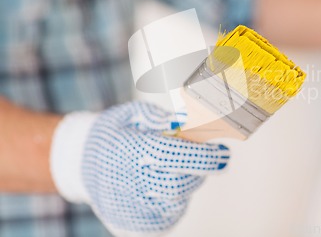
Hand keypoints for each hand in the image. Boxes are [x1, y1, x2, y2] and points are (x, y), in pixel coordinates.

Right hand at [50, 101, 230, 236]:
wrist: (81, 163)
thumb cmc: (113, 135)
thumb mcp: (132, 114)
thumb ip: (160, 118)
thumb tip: (186, 124)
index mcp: (129, 151)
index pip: (173, 156)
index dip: (203, 156)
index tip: (223, 153)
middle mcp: (129, 182)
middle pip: (178, 184)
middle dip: (201, 170)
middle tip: (213, 159)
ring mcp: (130, 206)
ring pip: (176, 200)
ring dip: (188, 182)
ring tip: (179, 167)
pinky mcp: (135, 222)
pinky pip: (169, 215)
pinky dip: (177, 199)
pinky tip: (169, 183)